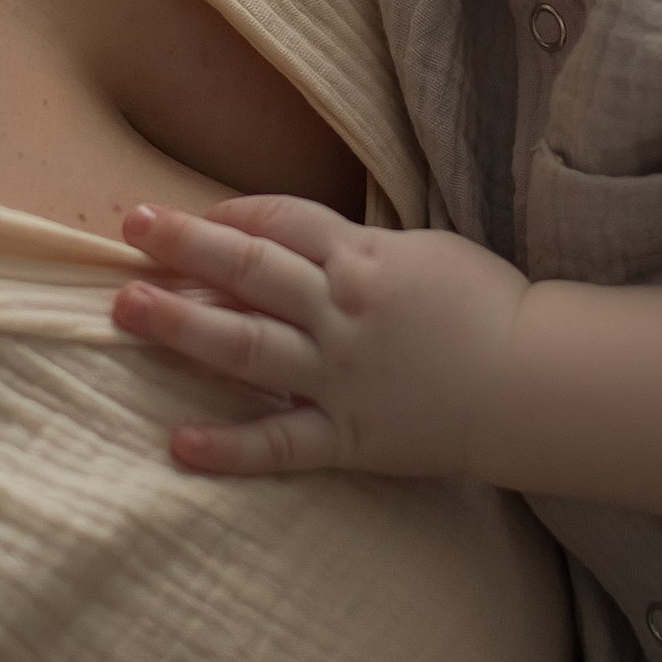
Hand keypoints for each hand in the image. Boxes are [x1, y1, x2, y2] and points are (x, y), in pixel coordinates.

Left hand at [112, 196, 527, 480]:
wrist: (535, 383)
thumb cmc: (487, 308)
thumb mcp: (424, 251)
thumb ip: (359, 247)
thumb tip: (301, 242)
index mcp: (364, 260)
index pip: (279, 222)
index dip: (226, 215)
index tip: (184, 214)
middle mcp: (341, 312)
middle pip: (250, 270)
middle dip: (185, 246)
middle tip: (130, 228)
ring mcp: (339, 377)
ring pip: (247, 347)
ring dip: (182, 327)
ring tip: (126, 309)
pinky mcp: (348, 437)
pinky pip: (279, 443)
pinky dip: (228, 447)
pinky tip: (178, 444)